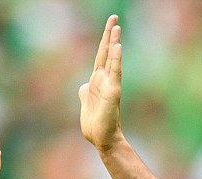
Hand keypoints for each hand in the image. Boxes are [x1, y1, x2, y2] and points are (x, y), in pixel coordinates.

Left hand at [79, 15, 124, 153]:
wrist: (101, 138)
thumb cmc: (95, 123)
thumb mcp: (86, 103)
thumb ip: (85, 92)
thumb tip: (83, 86)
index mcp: (97, 80)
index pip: (101, 55)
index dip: (104, 40)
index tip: (110, 24)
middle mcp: (105, 79)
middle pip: (107, 52)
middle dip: (109, 35)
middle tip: (114, 17)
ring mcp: (110, 84)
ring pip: (112, 59)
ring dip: (114, 43)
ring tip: (116, 27)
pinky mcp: (113, 92)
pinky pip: (115, 73)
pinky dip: (117, 60)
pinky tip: (118, 46)